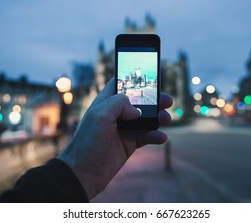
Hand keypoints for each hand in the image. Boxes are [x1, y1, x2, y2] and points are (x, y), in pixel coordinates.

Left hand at [57, 78, 172, 198]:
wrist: (83, 173)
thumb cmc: (87, 142)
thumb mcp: (100, 115)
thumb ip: (119, 103)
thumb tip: (137, 110)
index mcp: (106, 102)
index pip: (121, 85)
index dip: (135, 80)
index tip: (151, 78)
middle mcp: (116, 114)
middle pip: (139, 102)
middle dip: (155, 100)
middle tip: (167, 101)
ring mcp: (124, 129)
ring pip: (146, 119)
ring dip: (158, 117)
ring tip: (166, 119)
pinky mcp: (129, 144)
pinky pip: (147, 136)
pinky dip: (156, 135)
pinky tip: (161, 137)